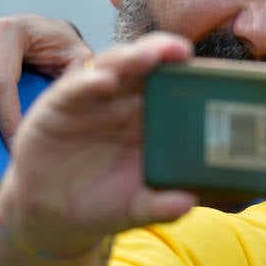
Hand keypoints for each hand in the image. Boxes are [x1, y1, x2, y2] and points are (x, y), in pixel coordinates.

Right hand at [0, 32, 196, 254]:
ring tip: (148, 55)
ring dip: (130, 58)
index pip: (173, 89)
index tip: (212, 73)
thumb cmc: (104, 202)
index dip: (189, 77)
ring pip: (114, 68)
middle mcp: (125, 103)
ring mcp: (92, 101)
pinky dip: (87, 82)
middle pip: (147, 69)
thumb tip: (188, 204)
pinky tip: (103, 80)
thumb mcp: (137, 207)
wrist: (53, 215)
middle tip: (182, 50)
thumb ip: (161, 206)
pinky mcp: (58, 107)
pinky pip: (73, 89)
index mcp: (151, 121)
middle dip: (163, 55)